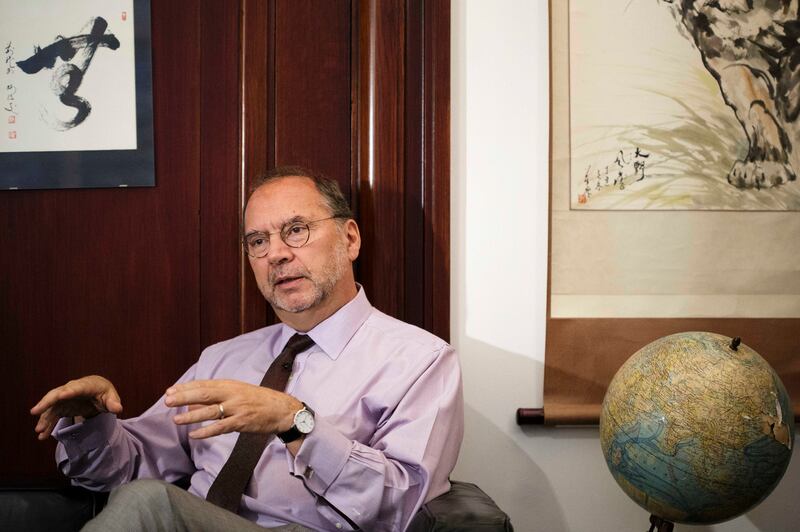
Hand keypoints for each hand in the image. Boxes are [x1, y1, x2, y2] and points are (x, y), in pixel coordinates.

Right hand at [31, 375, 122, 440]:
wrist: (96, 392)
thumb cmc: (104, 393)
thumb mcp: (111, 397)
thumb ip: (113, 402)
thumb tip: (118, 409)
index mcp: (86, 385)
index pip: (77, 387)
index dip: (70, 391)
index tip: (61, 395)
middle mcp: (71, 390)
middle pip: (56, 394)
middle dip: (46, 402)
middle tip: (35, 411)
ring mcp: (64, 399)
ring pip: (51, 407)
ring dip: (44, 418)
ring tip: (39, 431)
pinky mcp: (61, 407)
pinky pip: (52, 415)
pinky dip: (47, 424)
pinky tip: (42, 435)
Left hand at [164, 380, 301, 439]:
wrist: (282, 409)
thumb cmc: (259, 401)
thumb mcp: (238, 393)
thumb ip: (217, 397)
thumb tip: (192, 402)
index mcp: (230, 385)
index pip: (204, 384)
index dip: (186, 387)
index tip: (170, 390)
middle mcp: (233, 394)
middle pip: (204, 394)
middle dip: (184, 397)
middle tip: (167, 400)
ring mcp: (237, 408)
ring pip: (210, 411)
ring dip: (192, 416)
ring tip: (176, 420)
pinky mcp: (242, 422)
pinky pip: (221, 427)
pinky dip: (207, 431)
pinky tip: (194, 435)